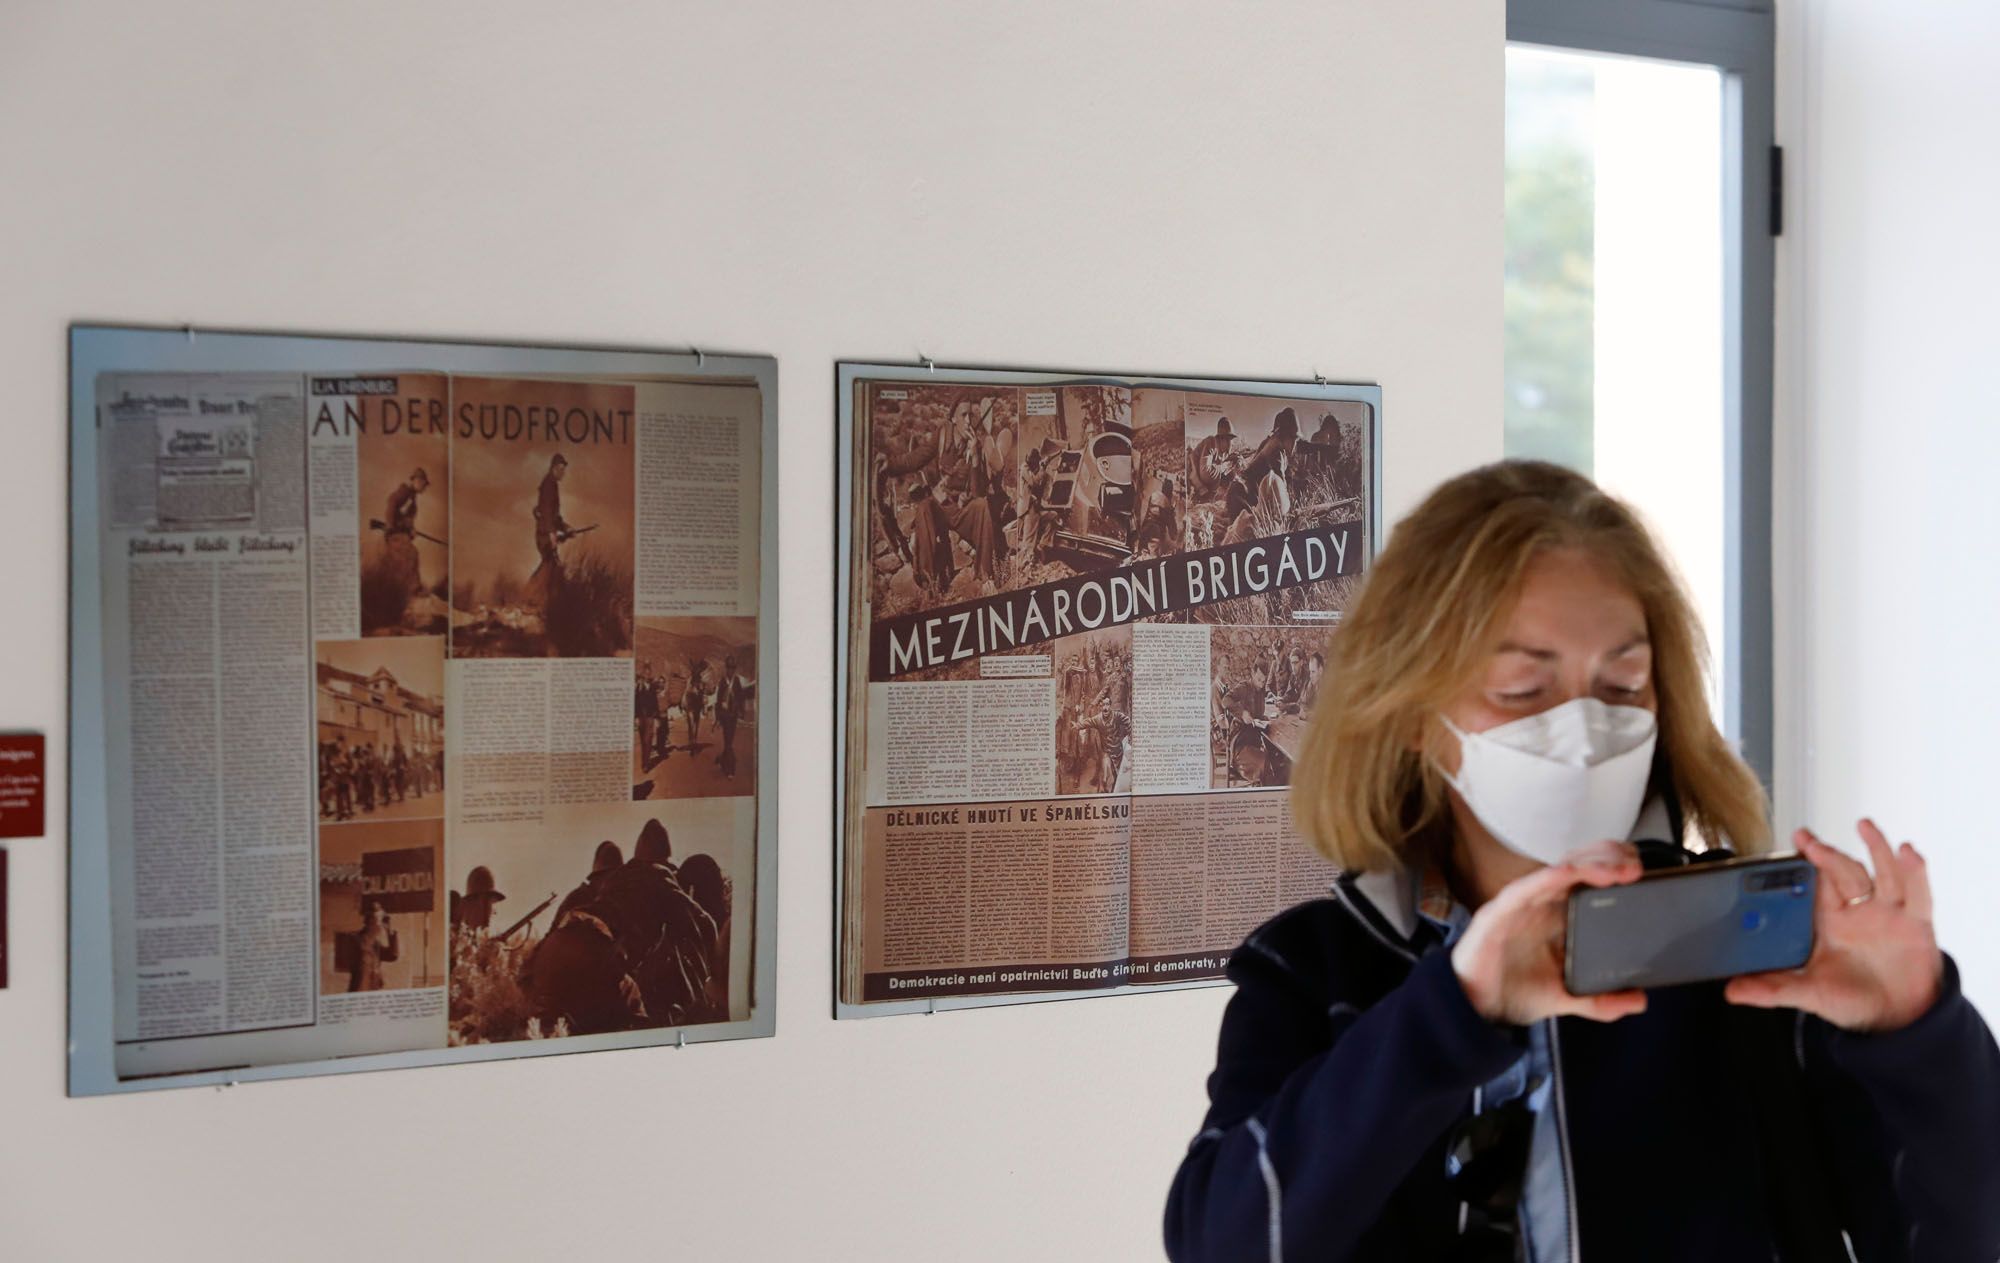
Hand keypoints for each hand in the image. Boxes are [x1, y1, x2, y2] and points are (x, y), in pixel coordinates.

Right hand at [1452, 841, 1648, 1025]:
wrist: (1475, 1008)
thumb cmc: (1514, 990)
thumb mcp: (1567, 996)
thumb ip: (1602, 1000)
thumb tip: (1639, 1001)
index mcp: (1559, 915)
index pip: (1589, 876)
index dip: (1614, 866)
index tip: (1641, 870)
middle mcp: (1542, 903)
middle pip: (1578, 864)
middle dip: (1608, 858)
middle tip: (1635, 866)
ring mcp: (1520, 905)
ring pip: (1555, 871)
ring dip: (1586, 865)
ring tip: (1616, 870)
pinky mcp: (1498, 913)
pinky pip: (1523, 889)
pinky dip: (1546, 878)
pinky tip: (1568, 874)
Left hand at [1725, 820, 1943, 1032]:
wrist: (1897, 1019)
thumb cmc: (1852, 1000)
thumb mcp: (1809, 994)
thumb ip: (1773, 990)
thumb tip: (1731, 992)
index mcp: (1830, 920)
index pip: (1815, 883)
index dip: (1804, 864)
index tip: (1790, 845)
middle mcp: (1858, 910)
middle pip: (1843, 872)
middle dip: (1825, 853)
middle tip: (1805, 838)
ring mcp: (1889, 913)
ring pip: (1882, 873)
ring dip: (1876, 848)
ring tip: (1864, 826)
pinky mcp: (1917, 923)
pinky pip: (1918, 894)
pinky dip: (1915, 872)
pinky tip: (1908, 852)